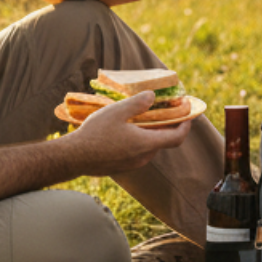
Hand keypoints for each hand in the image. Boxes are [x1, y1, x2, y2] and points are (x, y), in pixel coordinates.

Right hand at [59, 92, 191, 173]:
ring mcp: (133, 164)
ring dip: (151, 132)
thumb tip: (153, 96)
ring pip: (149, 146)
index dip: (186, 124)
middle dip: (167, 124)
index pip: (177, 137)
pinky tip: (127, 128)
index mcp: (146, 144)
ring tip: (142, 116)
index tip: (187, 112)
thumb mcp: (117, 112)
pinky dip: (140, 139)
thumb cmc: (95, 134)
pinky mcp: (123, 166)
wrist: (73, 158)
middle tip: (163, 108)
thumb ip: (138, 103)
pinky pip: (138, 151)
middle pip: (163, 140)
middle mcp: (144, 157)